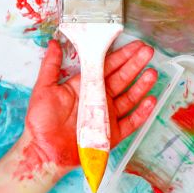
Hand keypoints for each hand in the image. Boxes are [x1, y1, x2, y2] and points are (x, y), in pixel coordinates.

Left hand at [18, 38, 157, 177]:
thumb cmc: (41, 119)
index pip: (106, 67)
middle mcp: (98, 99)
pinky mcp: (112, 134)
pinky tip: (150, 100)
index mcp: (84, 86)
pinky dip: (141, 112)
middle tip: (148, 51)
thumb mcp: (44, 87)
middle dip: (135, 64)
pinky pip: (131, 122)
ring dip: (141, 85)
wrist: (43, 149)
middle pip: (121, 78)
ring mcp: (107, 115)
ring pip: (129, 98)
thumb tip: (54, 43)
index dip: (120, 55)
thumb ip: (51, 65)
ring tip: (151, 72)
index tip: (134, 45)